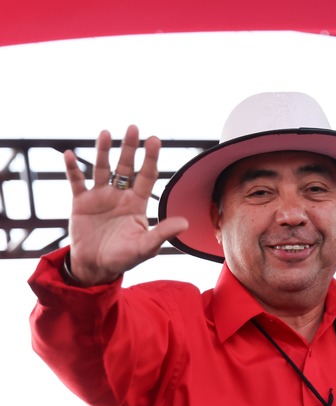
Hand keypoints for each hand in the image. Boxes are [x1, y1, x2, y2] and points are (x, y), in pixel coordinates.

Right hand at [65, 125, 188, 285]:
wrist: (96, 267)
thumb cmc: (124, 257)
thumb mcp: (145, 246)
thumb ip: (163, 233)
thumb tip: (185, 222)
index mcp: (137, 203)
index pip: (147, 176)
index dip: (151, 158)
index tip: (155, 140)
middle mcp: (120, 195)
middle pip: (126, 167)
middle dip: (129, 148)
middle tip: (134, 128)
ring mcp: (99, 197)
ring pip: (102, 169)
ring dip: (103, 151)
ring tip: (106, 133)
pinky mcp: (80, 202)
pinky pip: (76, 181)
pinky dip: (72, 169)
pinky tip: (69, 154)